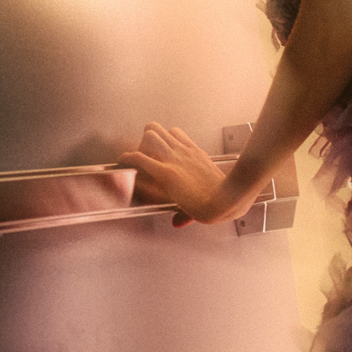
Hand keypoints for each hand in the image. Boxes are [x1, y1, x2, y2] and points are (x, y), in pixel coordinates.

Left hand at [118, 122, 245, 226]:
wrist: (226, 201)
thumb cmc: (224, 198)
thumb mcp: (209, 193)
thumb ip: (193, 205)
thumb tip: (178, 222)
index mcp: (196, 154)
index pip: (175, 133)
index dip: (164, 139)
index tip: (160, 150)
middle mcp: (184, 152)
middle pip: (158, 129)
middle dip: (148, 138)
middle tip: (146, 153)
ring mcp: (175, 160)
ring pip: (149, 135)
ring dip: (140, 145)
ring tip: (138, 157)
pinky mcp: (166, 172)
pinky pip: (140, 157)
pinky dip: (129, 157)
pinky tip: (125, 160)